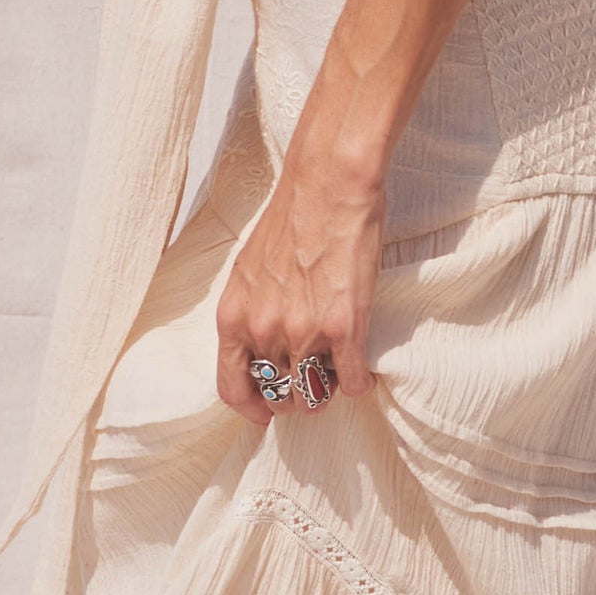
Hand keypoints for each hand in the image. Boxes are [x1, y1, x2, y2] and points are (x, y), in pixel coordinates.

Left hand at [215, 143, 383, 416]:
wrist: (327, 186)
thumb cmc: (291, 217)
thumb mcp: (249, 270)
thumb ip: (252, 311)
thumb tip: (261, 344)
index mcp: (234, 318)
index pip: (231, 388)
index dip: (252, 407)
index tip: (268, 408)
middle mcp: (264, 331)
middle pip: (278, 397)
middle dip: (296, 395)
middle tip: (313, 378)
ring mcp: (303, 333)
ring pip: (314, 397)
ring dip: (328, 392)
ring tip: (338, 372)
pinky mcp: (344, 329)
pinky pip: (353, 382)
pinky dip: (360, 382)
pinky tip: (364, 370)